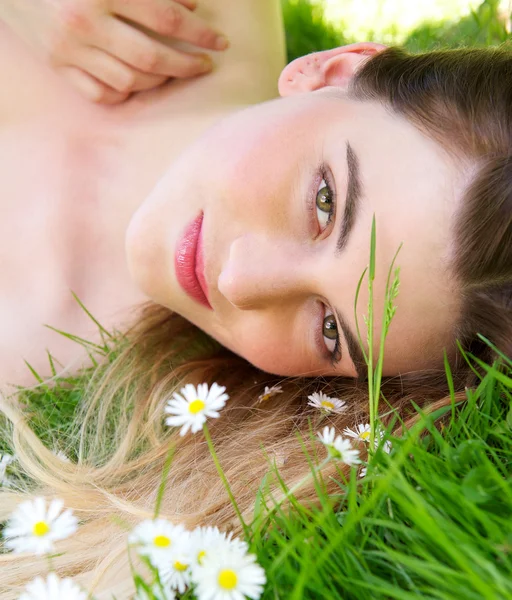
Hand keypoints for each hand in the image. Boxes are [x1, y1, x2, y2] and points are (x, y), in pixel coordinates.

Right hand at [2, 0, 228, 103]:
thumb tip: (194, 5)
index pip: (167, 17)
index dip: (200, 33)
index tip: (220, 43)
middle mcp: (84, 21)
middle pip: (151, 57)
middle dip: (186, 65)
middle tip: (204, 65)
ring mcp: (68, 48)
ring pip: (130, 81)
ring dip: (158, 80)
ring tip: (172, 71)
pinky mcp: (59, 66)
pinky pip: (102, 95)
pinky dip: (124, 93)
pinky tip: (138, 83)